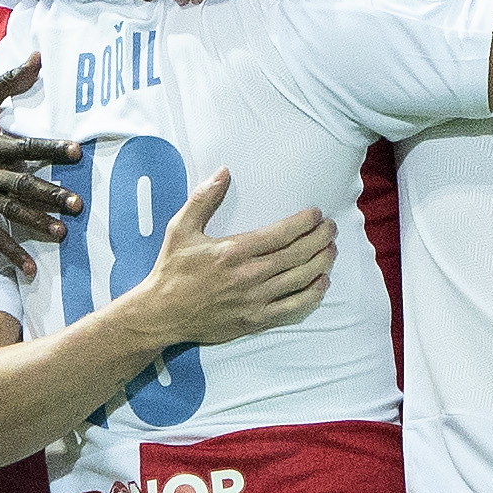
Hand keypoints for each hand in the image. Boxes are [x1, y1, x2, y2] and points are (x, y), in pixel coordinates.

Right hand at [0, 57, 76, 277]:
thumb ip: (9, 82)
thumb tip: (38, 57)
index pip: (25, 146)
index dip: (49, 148)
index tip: (74, 152)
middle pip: (21, 184)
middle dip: (49, 194)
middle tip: (77, 203)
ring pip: (9, 212)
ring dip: (36, 223)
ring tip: (62, 233)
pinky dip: (10, 254)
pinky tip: (29, 270)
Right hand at [127, 170, 337, 346]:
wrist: (161, 314)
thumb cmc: (171, 270)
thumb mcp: (181, 228)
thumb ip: (204, 199)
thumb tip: (224, 172)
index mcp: (233, 251)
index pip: (281, 233)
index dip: (305, 222)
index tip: (316, 214)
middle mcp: (248, 276)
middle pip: (298, 255)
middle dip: (320, 239)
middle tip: (331, 228)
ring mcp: (255, 300)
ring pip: (301, 280)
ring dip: (322, 263)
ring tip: (331, 249)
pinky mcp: (256, 321)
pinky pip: (294, 309)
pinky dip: (312, 295)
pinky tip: (321, 283)